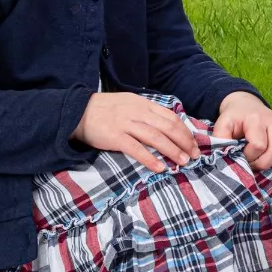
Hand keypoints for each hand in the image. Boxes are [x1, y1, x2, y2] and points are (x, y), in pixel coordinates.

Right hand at [71, 93, 199, 172]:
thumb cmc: (105, 110)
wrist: (77, 111)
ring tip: (183, 161)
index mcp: (143, 103)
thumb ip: (147, 113)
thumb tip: (168, 126)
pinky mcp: (115, 137)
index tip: (194, 143)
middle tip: (194, 155)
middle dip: (184, 141)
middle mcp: (137, 112)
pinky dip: (150, 159)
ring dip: (173, 150)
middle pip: (168, 127)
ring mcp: (126, 124)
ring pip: (156, 137)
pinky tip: (161, 167)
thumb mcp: (129, 104)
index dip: (185, 130)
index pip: (171, 117)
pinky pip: (137, 149)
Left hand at [212, 91, 271, 169]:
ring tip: (261, 161)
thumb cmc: (234, 117)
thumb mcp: (222, 124)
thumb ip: (220, 138)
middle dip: (263, 162)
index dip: (249, 156)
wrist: (245, 105)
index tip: (241, 155)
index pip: (259, 145)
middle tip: (252, 163)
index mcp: (256, 119)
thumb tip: (224, 155)